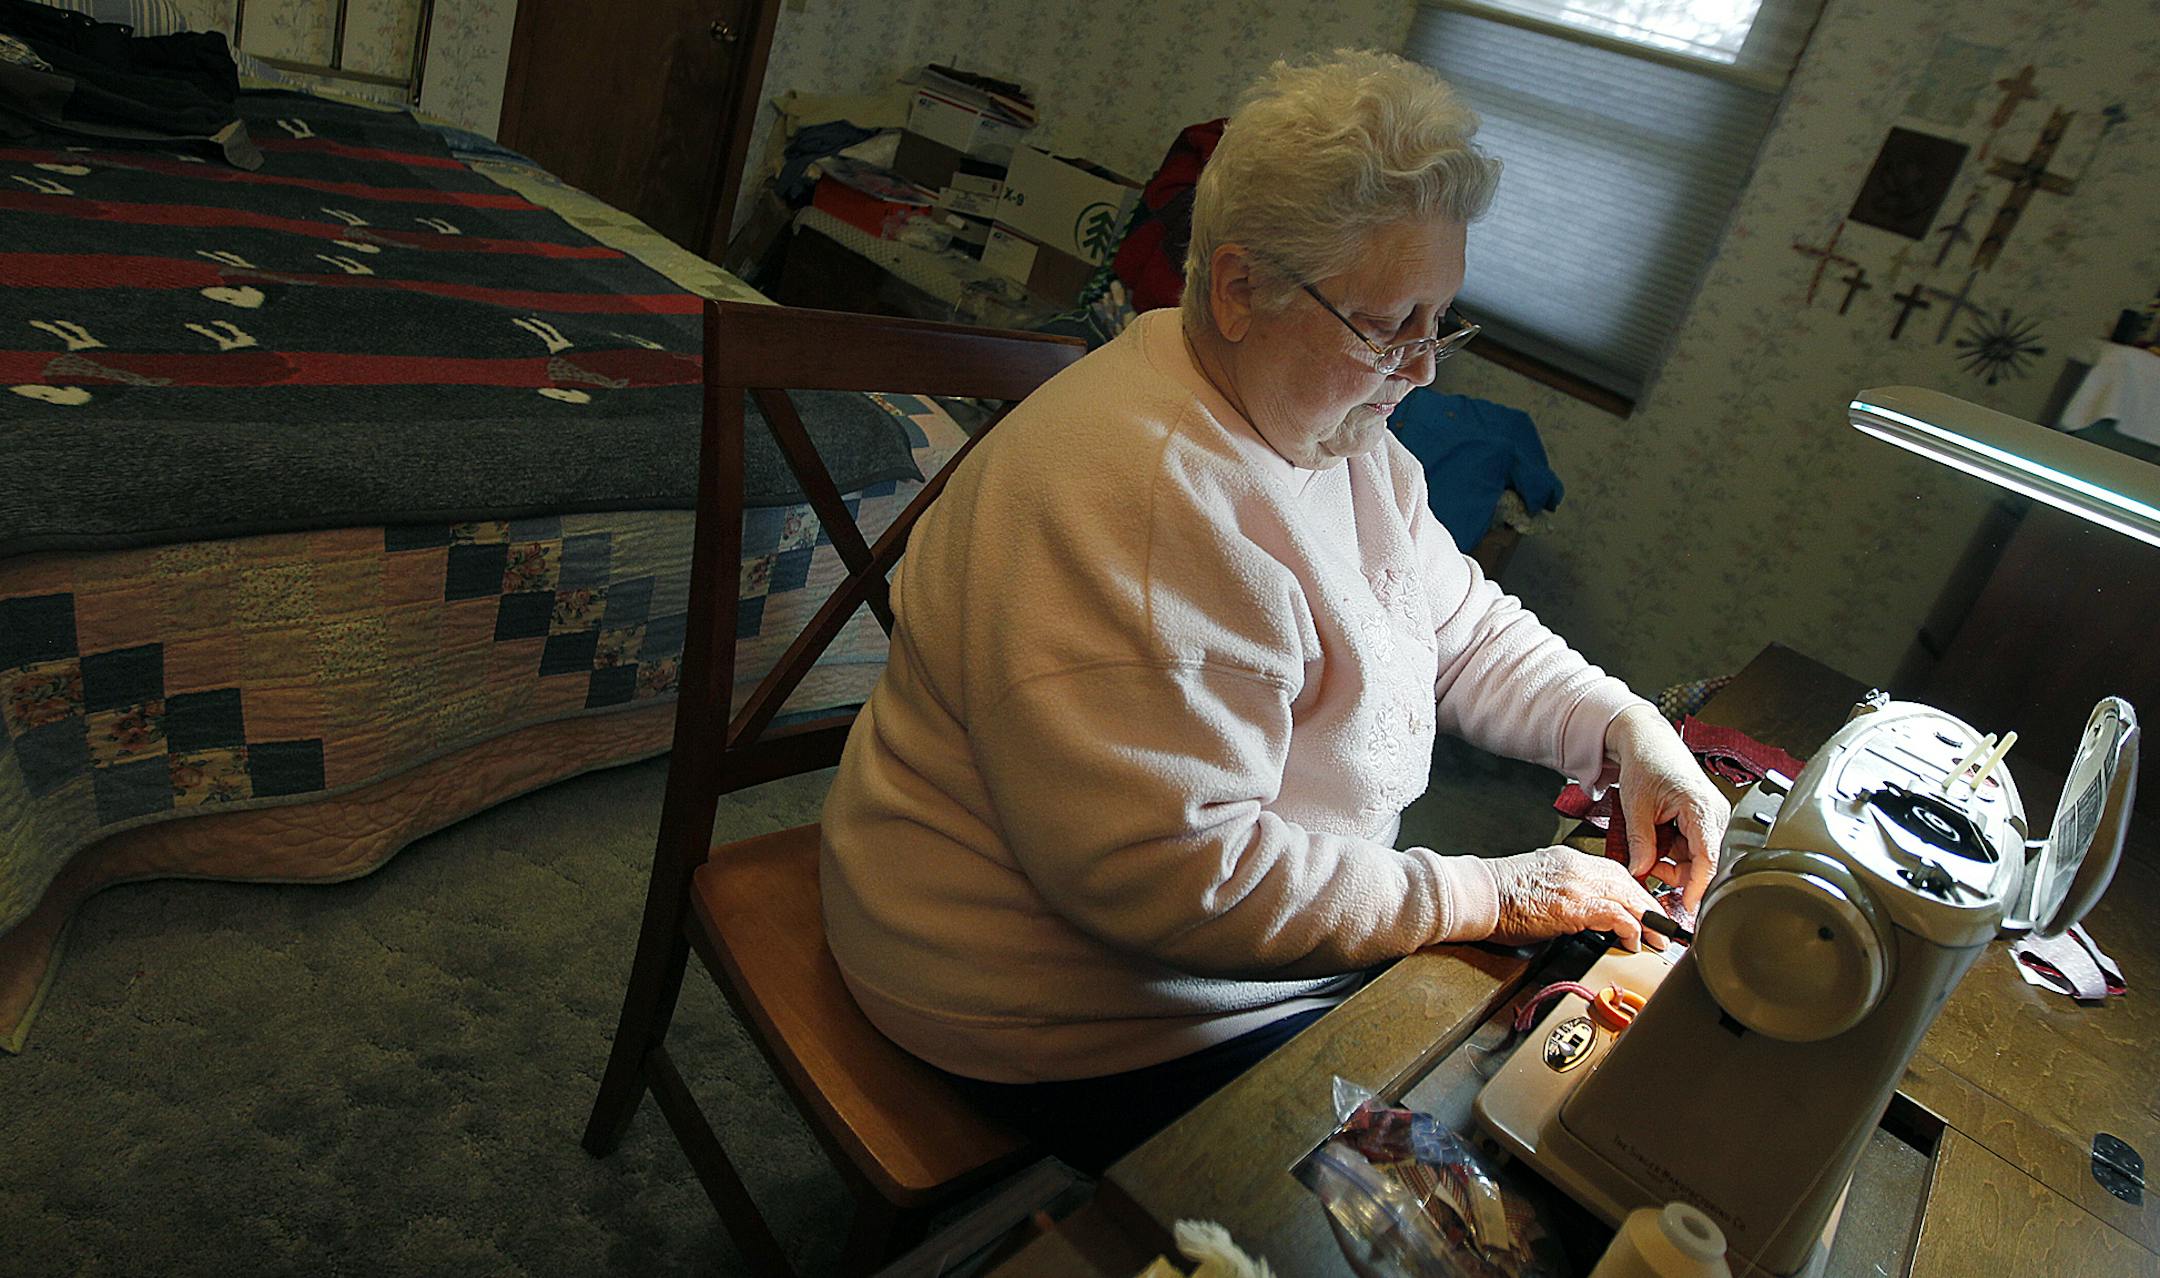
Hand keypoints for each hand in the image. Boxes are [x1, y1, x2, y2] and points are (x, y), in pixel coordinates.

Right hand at [1487, 846, 1665, 950]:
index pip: (1614, 871)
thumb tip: (1580, 912)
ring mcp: (1576, 884)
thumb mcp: (1538, 883)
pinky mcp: (1573, 905)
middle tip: (1662, 926)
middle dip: (1649, 905)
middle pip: (1627, 882)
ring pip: (1627, 896)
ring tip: (1658, 938)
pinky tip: (1634, 940)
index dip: (1635, 892)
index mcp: (1568, 860)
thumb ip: (1564, 890)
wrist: (1477, 895)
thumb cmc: (1497, 895)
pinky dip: (1630, 927)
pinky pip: (1615, 914)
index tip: (1645, 907)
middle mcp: (1576, 867)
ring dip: (1647, 919)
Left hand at [1605, 705, 1729, 911]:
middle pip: (1703, 861)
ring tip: (1647, 852)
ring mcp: (1711, 814)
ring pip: (1697, 856)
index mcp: (1701, 808)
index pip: (1707, 859)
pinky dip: (1675, 851)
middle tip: (1647, 871)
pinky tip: (1658, 843)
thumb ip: (1641, 844)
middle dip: (1676, 874)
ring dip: (1673, 862)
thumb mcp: (1636, 808)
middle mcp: (1714, 812)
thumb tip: (1641, 872)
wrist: (1647, 741)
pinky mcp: (1704, 817)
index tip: (1688, 906)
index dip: (1698, 886)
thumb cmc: (1645, 762)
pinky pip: (1694, 845)